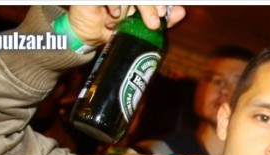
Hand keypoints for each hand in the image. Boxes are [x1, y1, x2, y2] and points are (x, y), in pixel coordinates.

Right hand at [67, 5, 185, 47]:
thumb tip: (181, 12)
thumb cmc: (114, 30)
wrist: (88, 37)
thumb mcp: (140, 28)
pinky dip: (113, 4)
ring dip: (134, 6)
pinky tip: (115, 15)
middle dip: (150, 6)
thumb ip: (162, 20)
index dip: (160, 4)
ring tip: (128, 21)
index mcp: (137, 0)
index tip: (164, 15)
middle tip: (154, 23)